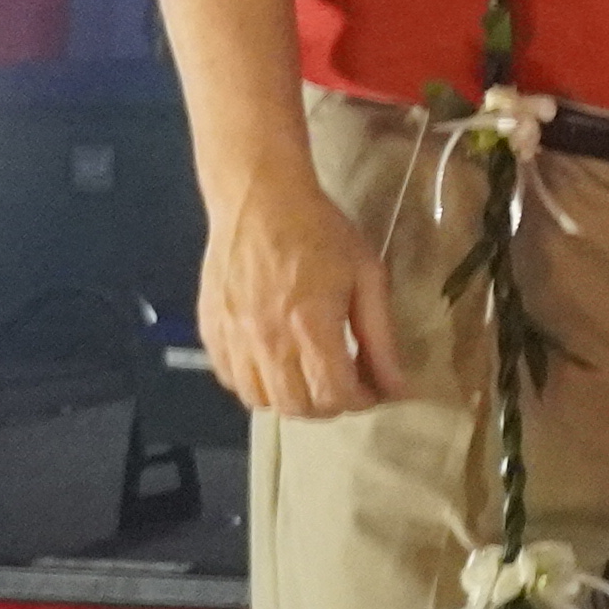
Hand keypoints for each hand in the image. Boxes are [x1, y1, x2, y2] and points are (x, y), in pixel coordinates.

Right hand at [197, 141, 399, 419]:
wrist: (259, 201)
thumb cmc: (321, 232)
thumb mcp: (367, 277)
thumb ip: (381, 338)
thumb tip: (397, 386)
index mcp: (310, 326)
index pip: (335, 394)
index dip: (361, 401)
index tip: (374, 389)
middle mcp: (266, 341)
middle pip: (297, 407)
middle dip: (330, 406)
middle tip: (347, 384)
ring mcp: (232, 339)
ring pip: (261, 402)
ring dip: (293, 400)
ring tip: (312, 378)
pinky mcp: (210, 332)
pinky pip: (232, 381)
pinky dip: (257, 386)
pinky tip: (276, 365)